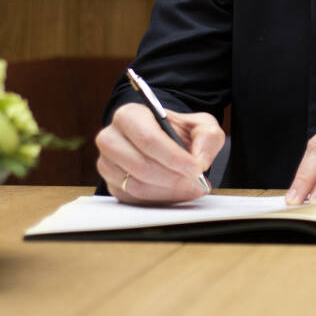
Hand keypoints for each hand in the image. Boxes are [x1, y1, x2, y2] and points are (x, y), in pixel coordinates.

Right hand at [95, 103, 224, 203]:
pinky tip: (176, 192)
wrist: (164, 145)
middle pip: (140, 165)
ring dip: (169, 191)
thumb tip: (199, 160)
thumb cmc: (177, 133)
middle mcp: (111, 138)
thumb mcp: (200, 126)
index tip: (195, 168)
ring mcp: (107, 164)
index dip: (173, 156)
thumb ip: (207, 136)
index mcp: (129, 115)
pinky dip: (160, 200)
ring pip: (137, 186)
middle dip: (173, 178)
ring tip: (190, 188)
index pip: (147, 138)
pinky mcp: (112, 185)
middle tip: (196, 183)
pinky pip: (135, 200)